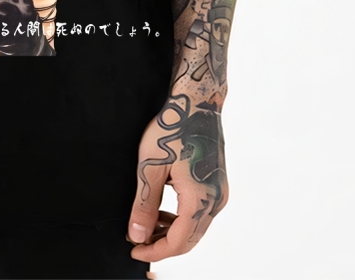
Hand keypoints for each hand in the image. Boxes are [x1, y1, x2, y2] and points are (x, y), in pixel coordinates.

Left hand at [127, 94, 227, 262]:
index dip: (155, 251)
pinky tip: (163, 211)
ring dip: (172, 232)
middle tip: (137, 240)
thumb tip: (137, 236)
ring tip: (146, 225)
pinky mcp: (218, 185)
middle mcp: (216, 200)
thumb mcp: (150, 167)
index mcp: (200, 199)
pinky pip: (201, 213)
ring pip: (196, 228)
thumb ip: (144, 205)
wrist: (197, 103)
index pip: (179, 242)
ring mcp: (220, 193)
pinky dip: (182, 218)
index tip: (134, 250)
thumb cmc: (172, 129)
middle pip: (190, 239)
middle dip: (163, 244)